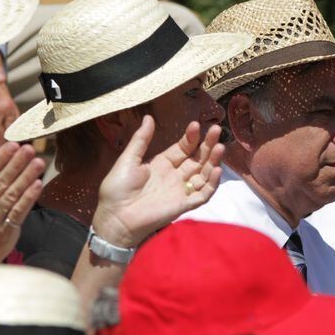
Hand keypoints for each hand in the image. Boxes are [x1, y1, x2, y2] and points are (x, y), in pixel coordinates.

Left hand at [90, 115, 223, 248]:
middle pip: (197, 158)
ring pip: (203, 174)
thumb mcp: (128, 159)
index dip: (191, 137)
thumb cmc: (117, 189)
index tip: (195, 125)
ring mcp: (180, 191)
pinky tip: (216, 170)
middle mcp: (174, 176)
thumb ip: (141, 139)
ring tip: (220, 147)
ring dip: (213, 161)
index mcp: (162, 164)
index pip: (183, 148)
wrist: (114, 218)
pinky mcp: (183, 205)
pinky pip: (203, 195)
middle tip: (216, 130)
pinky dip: (211, 184)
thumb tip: (149, 117)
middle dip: (207, 144)